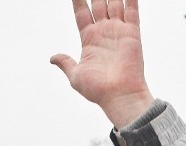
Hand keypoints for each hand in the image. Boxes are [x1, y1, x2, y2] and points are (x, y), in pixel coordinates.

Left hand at [50, 0, 153, 127]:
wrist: (119, 96)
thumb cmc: (98, 90)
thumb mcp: (75, 76)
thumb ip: (66, 63)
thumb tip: (53, 58)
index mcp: (89, 40)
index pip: (81, 12)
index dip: (77, 0)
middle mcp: (104, 32)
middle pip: (98, 4)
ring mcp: (118, 31)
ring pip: (114, 3)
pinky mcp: (132, 33)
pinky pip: (132, 10)